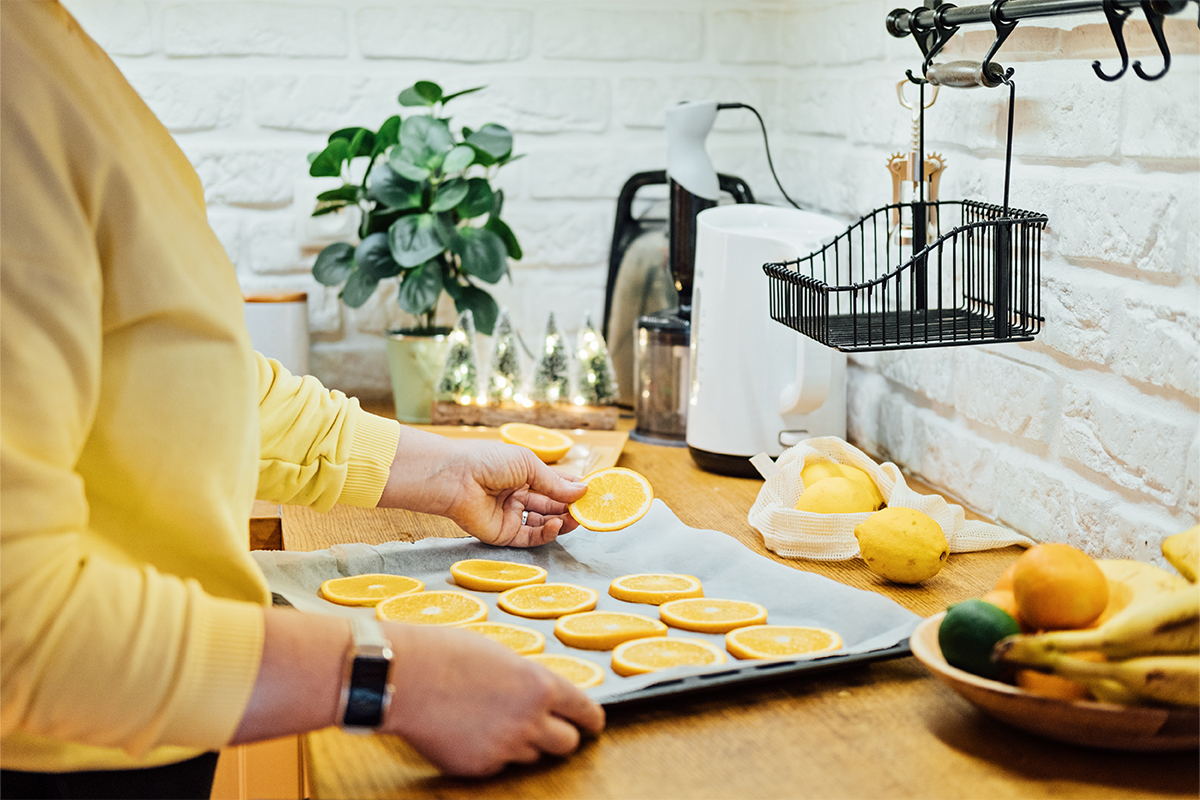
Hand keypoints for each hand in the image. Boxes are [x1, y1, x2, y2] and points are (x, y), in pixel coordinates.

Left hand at [378, 427, 586, 546]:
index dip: (573, 489)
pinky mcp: (503, 534)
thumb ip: (555, 483)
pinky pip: (530, 537)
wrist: (455, 478)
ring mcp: (512, 515)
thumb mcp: (528, 465)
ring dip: (562, 521)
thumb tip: (583, 491)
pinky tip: (555, 524)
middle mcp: (519, 494)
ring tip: (575, 519)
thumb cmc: (487, 461)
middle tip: (590, 511)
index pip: (555, 484)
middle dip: (571, 508)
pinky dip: (546, 533)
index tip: (593, 494)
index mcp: (524, 474)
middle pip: (552, 505)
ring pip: (544, 523)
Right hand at [382, 623, 605, 775]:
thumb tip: (539, 694)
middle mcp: (529, 721)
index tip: (592, 724)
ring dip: (524, 743)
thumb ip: (527, 678)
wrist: (403, 676)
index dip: (591, 720)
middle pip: (567, 744)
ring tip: (495, 721)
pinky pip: (498, 764)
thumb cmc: (446, 653)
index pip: (585, 712)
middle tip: (550, 728)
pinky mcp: (479, 766)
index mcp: (540, 686)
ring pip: (532, 756)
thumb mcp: (501, 654)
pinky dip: (491, 752)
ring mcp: (505, 747)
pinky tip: (470, 731)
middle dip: (562, 736)